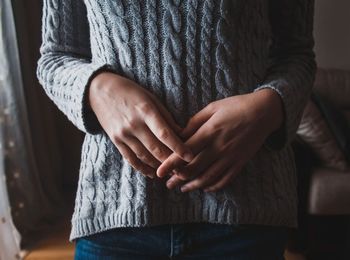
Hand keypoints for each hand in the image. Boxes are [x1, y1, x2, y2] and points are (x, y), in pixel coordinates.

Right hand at [88, 71, 193, 178]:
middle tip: (184, 169)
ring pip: (144, 156)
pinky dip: (142, 168)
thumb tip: (182, 134)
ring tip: (172, 172)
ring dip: (159, 167)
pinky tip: (153, 173)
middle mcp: (134, 124)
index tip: (191, 156)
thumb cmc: (131, 92)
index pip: (165, 134)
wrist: (100, 91)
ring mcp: (123, 134)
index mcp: (146, 111)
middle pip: (156, 148)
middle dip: (171, 161)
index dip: (178, 147)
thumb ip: (166, 117)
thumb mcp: (151, 99)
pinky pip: (131, 159)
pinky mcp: (115, 141)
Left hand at [156, 89, 283, 191]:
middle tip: (168, 183)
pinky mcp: (240, 162)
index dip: (171, 164)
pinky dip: (213, 186)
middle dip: (178, 179)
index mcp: (210, 132)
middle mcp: (219, 147)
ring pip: (208, 177)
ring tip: (182, 189)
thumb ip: (194, 122)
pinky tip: (204, 187)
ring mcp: (230, 157)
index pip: (185, 152)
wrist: (264, 112)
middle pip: (194, 169)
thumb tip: (179, 135)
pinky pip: (225, 179)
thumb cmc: (235, 106)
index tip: (159, 172)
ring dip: (193, 185)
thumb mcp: (212, 107)